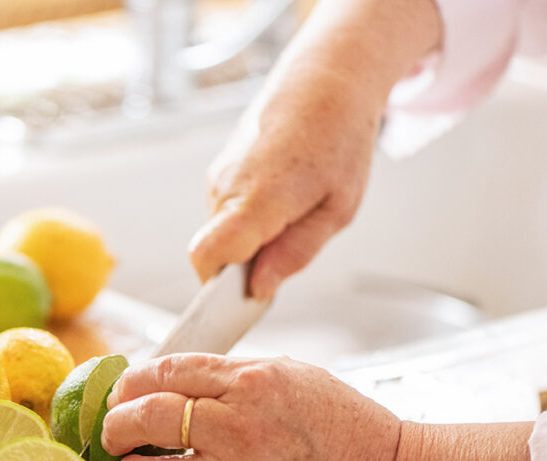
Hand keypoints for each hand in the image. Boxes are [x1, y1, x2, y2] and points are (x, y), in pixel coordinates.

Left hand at [101, 353, 400, 460]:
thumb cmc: (344, 425)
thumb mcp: (291, 374)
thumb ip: (232, 374)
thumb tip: (179, 377)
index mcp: (251, 382)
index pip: (170, 371)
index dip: (134, 379)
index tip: (124, 386)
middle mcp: (236, 427)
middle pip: (150, 416)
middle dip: (117, 419)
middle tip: (113, 423)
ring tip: (125, 460)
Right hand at [190, 59, 384, 298]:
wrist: (324, 81)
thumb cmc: (339, 139)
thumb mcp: (337, 209)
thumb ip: (295, 253)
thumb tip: (260, 288)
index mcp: (258, 199)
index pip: (207, 257)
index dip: (218, 288)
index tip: (246, 293)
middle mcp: (226, 187)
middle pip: (215, 252)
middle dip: (245, 264)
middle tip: (292, 243)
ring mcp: (218, 176)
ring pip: (221, 233)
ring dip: (251, 238)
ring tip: (294, 209)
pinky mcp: (219, 171)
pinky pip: (225, 212)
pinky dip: (249, 217)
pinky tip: (282, 194)